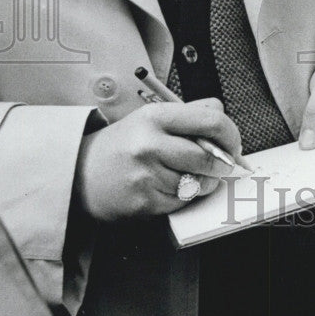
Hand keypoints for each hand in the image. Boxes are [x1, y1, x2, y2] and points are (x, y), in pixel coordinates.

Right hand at [74, 98, 241, 220]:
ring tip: (190, 175)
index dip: (231, 134)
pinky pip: (181, 202)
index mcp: (156, 117)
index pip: (211, 121)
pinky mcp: (144, 202)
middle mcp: (150, 144)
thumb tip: (221, 114)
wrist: (81, 173)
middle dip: (223, 165)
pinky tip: (170, 186)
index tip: (233, 143)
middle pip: (208, 158)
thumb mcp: (152, 116)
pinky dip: (184, 197)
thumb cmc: (123, 144)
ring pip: (197, 184)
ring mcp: (146, 175)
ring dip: (203, 183)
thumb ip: (190, 113)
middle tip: (225, 165)